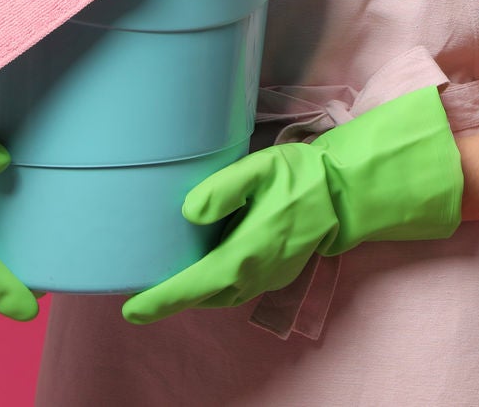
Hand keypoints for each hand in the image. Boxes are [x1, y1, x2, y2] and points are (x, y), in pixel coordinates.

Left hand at [122, 86, 461, 324]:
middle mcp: (255, 273)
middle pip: (204, 295)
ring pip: (222, 295)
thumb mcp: (260, 168)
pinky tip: (209, 266)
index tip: (132, 310)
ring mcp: (269, 277)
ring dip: (196, 292)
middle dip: (173, 297)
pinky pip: (238, 288)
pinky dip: (217, 284)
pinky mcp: (278, 272)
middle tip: (143, 293)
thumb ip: (224, 189)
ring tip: (171, 280)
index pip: (195, 285)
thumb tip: (189, 213)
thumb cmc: (301, 176)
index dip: (161, 300)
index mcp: (246, 252)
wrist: (346, 193)